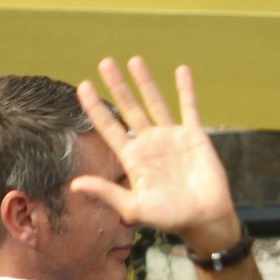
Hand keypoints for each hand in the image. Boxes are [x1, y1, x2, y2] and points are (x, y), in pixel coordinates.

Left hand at [72, 58, 240, 254]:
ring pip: (155, 103)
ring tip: (134, 60)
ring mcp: (172, 138)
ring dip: (145, 82)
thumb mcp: (134, 207)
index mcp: (133, 159)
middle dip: (117, 86)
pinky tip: (181, 70)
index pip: (109, 128)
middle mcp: (150, 144)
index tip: (83, 86)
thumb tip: (75, 185)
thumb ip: (107, 192)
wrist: (204, 220)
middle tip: (105, 62)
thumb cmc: (170, 219)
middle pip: (129, 108)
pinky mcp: (194, 136)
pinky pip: (189, 108)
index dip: (96, 108)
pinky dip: (186, 89)